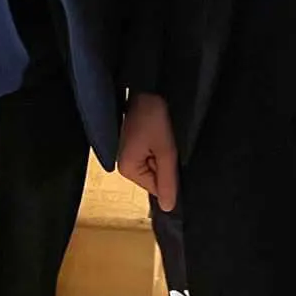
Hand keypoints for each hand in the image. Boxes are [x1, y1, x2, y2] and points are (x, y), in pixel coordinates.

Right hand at [118, 92, 177, 210]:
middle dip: (165, 163)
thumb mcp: (165, 150)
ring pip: (156, 165)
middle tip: (166, 142)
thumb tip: (168, 208)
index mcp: (128, 169)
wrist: (146, 88)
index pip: (156, 188)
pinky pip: (152, 155)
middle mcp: (124, 165)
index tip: (170, 154)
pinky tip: (160, 134)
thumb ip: (167, 180)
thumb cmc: (153, 117)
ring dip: (164, 154)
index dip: (169, 175)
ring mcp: (129, 154)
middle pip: (155, 177)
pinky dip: (160, 147)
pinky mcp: (134, 144)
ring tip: (162, 136)